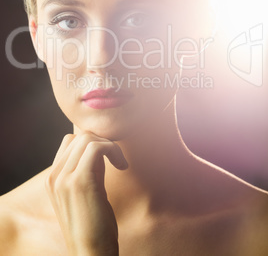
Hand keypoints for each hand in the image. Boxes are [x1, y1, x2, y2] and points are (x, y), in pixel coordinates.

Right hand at [46, 132, 127, 255]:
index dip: (92, 143)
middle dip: (103, 142)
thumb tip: (99, 148)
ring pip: (87, 138)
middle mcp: (54, 176)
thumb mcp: (84, 194)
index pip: (70, 141)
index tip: (108, 158)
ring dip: (110, 145)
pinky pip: (97, 147)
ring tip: (120, 163)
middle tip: (116, 161)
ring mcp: (64, 178)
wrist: (91, 254)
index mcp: (52, 178)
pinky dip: (113, 150)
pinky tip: (123, 166)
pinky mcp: (80, 181)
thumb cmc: (93, 226)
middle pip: (79, 136)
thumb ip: (86, 170)